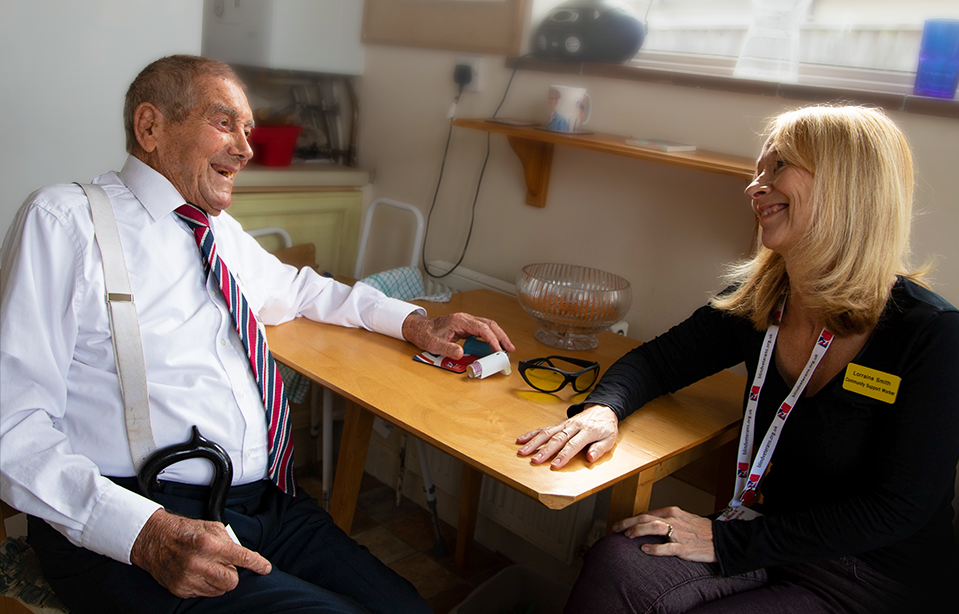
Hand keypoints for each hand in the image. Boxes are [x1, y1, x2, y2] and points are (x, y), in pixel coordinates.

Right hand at [131, 509, 271, 597]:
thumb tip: (243, 555)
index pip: (242, 558)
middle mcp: (199, 563)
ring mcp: (189, 578)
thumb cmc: (183, 531)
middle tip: (224, 564)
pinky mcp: (181, 588)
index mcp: (209, 544)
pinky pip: (204, 593)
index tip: (265, 568)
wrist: (154, 539)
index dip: (257, 564)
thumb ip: (229, 541)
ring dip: (219, 580)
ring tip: (209, 567)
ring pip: (219, 590)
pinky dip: (206, 585)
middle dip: (232, 573)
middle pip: (232, 580)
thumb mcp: (211, 527)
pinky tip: (198, 573)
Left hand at [402, 312, 514, 358]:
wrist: (418, 328)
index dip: (492, 339)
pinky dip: (490, 337)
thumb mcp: (434, 344)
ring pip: (488, 326)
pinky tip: (494, 346)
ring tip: (506, 348)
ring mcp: (466, 322)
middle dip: (501, 336)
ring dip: (498, 336)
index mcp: (459, 321)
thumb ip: (447, 349)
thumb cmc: (425, 334)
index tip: (498, 349)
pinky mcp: (465, 327)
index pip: (482, 328)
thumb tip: (461, 354)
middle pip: (489, 325)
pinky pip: (482, 331)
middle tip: (510, 348)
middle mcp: (465, 319)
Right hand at [516, 404, 618, 468]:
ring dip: (534, 442)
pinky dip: (532, 434)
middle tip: (535, 460)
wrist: (603, 409)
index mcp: (587, 431)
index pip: (573, 445)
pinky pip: (545, 429)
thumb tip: (590, 458)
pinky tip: (522, 439)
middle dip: (544, 451)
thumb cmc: (606, 426)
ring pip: (547, 433)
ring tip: (523, 451)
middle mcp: (573, 426)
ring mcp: (565, 425)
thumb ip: (600, 449)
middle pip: (557, 439)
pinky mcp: (560, 424)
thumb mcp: (610, 439)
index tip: (554, 465)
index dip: (563, 455)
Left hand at [613, 506, 715, 562]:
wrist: (722, 540)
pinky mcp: (684, 547)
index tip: (621, 524)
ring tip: (627, 535)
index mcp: (673, 512)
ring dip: (638, 530)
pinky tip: (645, 549)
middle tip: (615, 528)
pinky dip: (654, 548)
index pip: (647, 513)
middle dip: (628, 522)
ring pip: (653, 527)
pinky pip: (666, 548)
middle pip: (645, 517)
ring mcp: (679, 533)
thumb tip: (652, 523)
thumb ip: (669, 520)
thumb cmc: (704, 531)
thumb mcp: (685, 519)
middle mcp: (674, 520)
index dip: (632, 518)